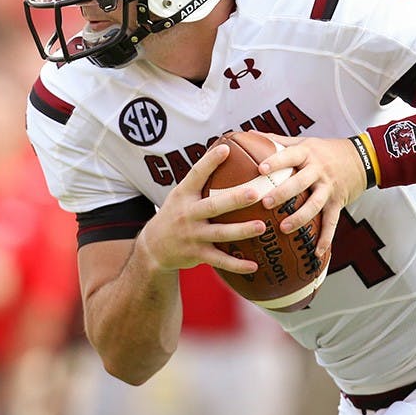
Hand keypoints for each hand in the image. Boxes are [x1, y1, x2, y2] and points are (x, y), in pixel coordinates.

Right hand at [136, 143, 265, 275]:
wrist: (153, 247)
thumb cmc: (176, 214)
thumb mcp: (181, 194)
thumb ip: (201, 179)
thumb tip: (227, 149)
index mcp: (184, 195)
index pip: (196, 175)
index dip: (210, 161)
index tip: (226, 148)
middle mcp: (187, 214)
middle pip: (213, 206)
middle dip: (234, 199)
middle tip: (255, 192)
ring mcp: (192, 235)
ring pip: (220, 234)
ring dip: (241, 230)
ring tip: (262, 226)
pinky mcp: (197, 255)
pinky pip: (219, 260)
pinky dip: (237, 264)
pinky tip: (254, 265)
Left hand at [256, 135, 367, 256]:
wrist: (362, 158)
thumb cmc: (325, 150)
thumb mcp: (303, 142)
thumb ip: (277, 141)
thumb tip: (249, 135)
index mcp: (307, 154)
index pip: (290, 155)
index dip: (276, 162)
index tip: (260, 169)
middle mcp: (318, 171)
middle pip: (300, 182)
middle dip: (283, 193)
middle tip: (266, 202)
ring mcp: (329, 188)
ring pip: (314, 204)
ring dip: (300, 217)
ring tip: (284, 228)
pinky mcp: (337, 202)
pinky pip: (332, 222)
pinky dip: (325, 238)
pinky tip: (316, 253)